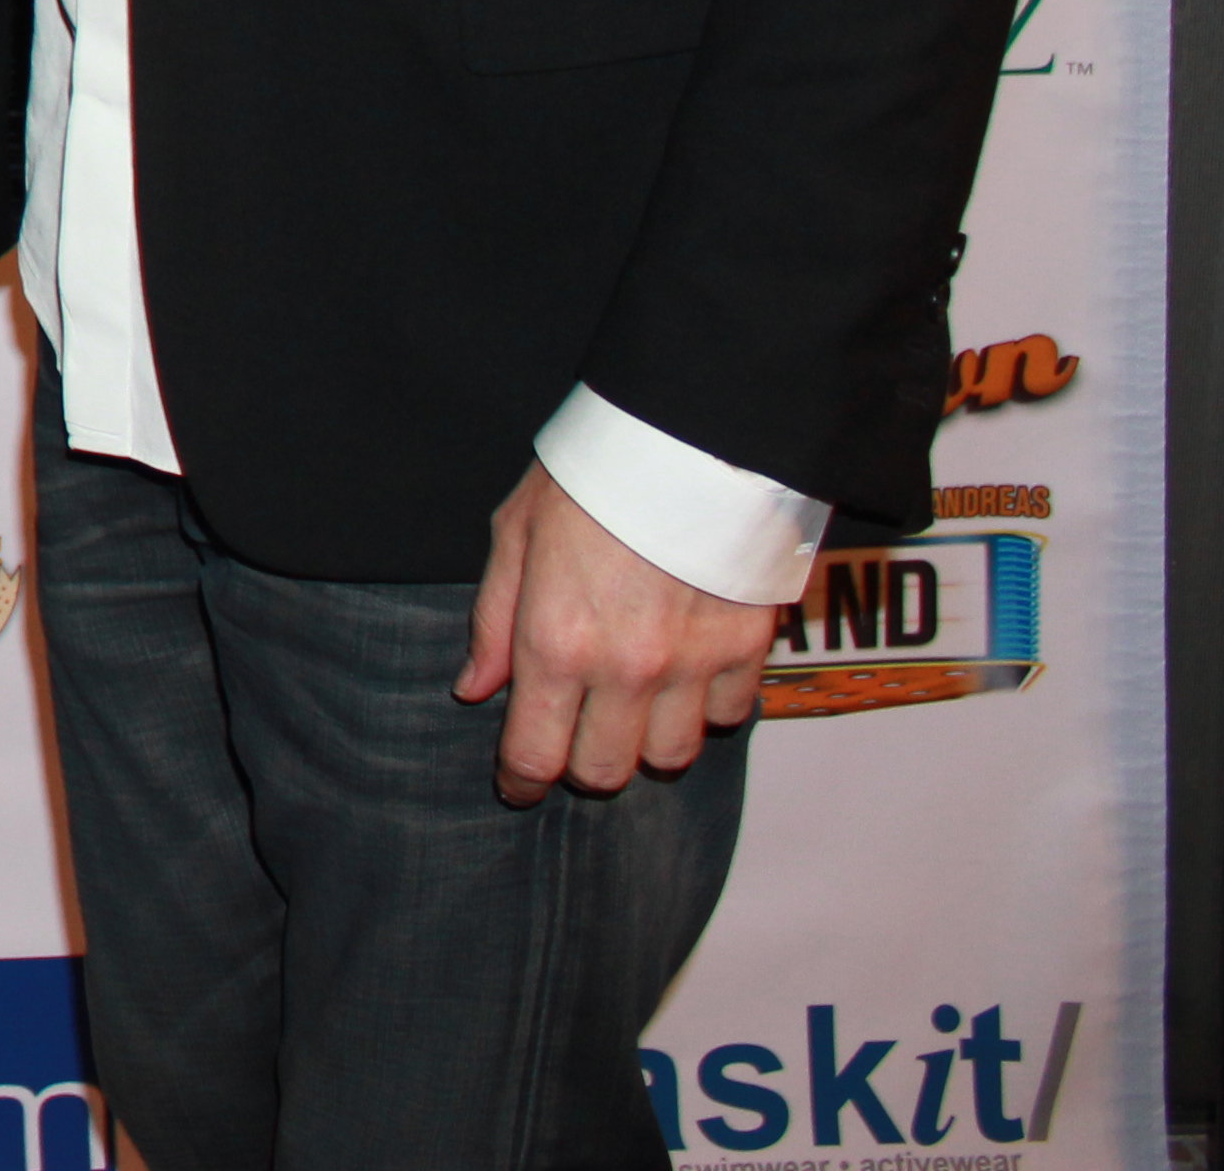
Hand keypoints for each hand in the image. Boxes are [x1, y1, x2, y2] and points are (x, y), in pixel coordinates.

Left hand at [454, 460, 775, 801]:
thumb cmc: (591, 476)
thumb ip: (494, 621)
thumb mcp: (515, 533)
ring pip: (670, 757)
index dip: (522, 782)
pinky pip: (729, 716)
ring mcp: (693, 665)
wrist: (689, 438)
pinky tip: (687, 674)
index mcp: (556, 644)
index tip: (518, 785)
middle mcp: (626, 670)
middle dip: (582, 763)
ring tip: (632, 704)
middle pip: (605, 772)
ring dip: (647, 742)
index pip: (536, 756)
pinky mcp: (747, 649)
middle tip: (574, 731)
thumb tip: (476, 688)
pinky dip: (707, 707)